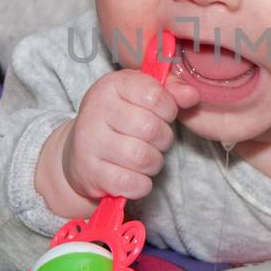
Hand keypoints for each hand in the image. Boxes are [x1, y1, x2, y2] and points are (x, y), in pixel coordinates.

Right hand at [55, 67, 198, 205]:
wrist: (78, 154)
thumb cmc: (119, 120)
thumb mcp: (140, 96)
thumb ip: (170, 91)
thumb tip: (192, 95)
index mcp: (111, 85)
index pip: (155, 95)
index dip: (168, 109)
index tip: (162, 114)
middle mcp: (96, 110)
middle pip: (152, 129)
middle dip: (163, 139)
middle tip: (154, 140)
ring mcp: (90, 143)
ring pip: (144, 158)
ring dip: (153, 163)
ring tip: (145, 157)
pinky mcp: (90, 173)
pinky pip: (133, 184)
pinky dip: (141, 184)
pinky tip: (134, 176)